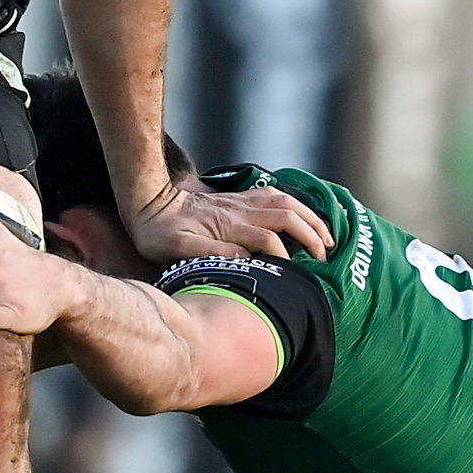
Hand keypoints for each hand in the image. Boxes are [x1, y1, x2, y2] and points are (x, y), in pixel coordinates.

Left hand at [127, 180, 329, 263]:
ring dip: (309, 217)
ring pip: (286, 202)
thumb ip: (211, 254)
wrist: (147, 200)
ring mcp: (239, 202)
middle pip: (287, 216)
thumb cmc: (158, 232)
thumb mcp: (177, 249)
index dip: (284, 259)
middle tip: (325, 256)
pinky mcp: (236, 198)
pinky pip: (275, 195)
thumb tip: (246, 261)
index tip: (291, 277)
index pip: (269, 240)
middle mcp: (239, 210)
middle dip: (311, 235)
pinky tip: (301, 216)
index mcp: (228, 225)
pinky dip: (295, 205)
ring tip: (325, 236)